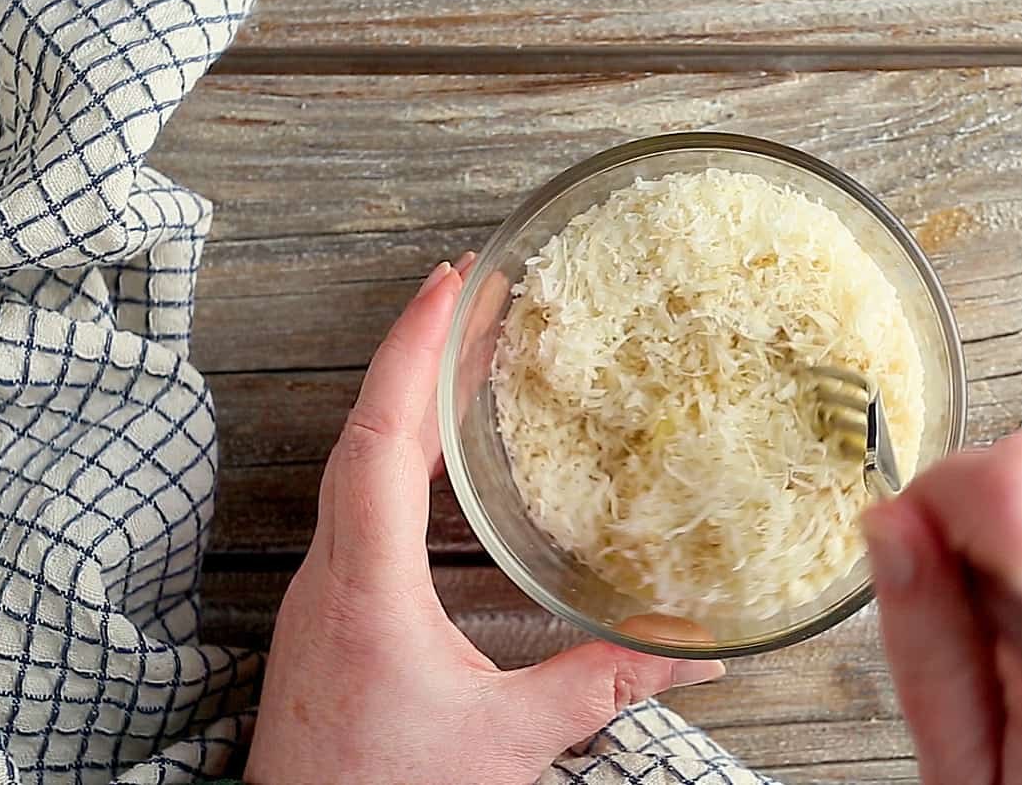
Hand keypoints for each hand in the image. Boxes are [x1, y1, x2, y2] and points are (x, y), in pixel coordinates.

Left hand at [245, 256, 723, 784]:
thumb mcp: (507, 740)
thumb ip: (601, 686)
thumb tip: (696, 652)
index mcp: (368, 583)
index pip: (380, 434)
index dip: (415, 350)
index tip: (452, 283)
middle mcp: (333, 572)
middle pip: (367, 430)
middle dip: (419, 352)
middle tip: (475, 293)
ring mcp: (325, 591)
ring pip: (357, 465)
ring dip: (409, 401)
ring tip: (464, 356)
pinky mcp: (332, 613)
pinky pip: (361, 503)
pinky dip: (402, 456)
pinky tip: (441, 462)